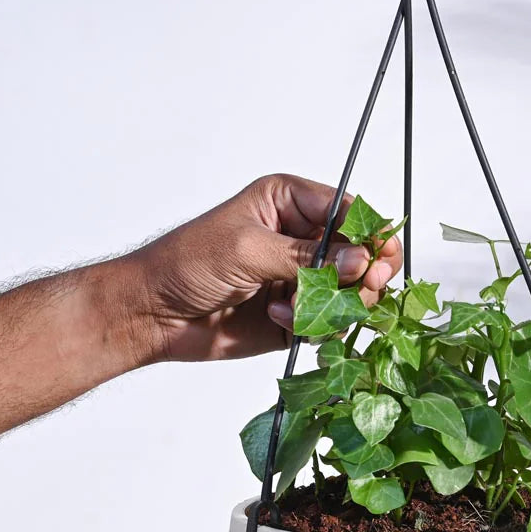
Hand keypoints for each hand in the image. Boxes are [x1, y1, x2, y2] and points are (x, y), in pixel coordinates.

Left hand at [127, 174, 402, 361]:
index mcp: (290, 204)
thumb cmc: (186, 265)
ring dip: (335, 306)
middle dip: (363, 276)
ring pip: (350, 294)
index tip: (377, 260)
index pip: (350, 212)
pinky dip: (315, 327)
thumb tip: (358, 260)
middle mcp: (301, 239)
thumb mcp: (247, 249)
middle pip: (361, 255)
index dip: (372, 235)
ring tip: (299, 310)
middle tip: (357, 290)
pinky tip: (282, 322)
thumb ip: (306, 258)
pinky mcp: (296, 317)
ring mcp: (301, 280)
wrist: (153, 314)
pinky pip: (329, 324)